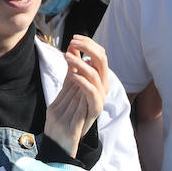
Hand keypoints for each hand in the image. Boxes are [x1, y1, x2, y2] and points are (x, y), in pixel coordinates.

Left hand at [43, 36, 109, 156]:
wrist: (71, 132)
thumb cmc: (72, 106)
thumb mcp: (72, 83)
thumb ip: (73, 66)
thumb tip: (71, 47)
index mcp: (100, 76)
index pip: (100, 53)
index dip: (88, 44)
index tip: (74, 38)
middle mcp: (104, 84)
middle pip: (102, 59)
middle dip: (87, 48)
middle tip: (72, 43)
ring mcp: (101, 96)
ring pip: (95, 74)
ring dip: (81, 63)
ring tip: (67, 57)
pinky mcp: (95, 108)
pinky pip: (92, 92)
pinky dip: (82, 81)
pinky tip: (72, 75)